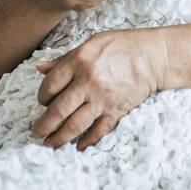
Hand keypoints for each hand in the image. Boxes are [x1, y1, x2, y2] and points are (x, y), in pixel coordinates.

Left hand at [31, 28, 167, 149]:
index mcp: (79, 61)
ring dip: (59, 138)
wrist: (154, 56)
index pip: (50, 85)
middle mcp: (88, 81)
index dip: (42, 96)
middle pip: (57, 111)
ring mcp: (102, 98)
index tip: (43, 102)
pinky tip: (79, 146)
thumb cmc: (122, 46)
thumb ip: (64, 58)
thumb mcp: (91, 43)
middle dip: (43, 125)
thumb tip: (39, 68)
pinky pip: (98, 130)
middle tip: (36, 132)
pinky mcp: (116, 110)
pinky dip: (88, 140)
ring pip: (74, 125)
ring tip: (50, 144)